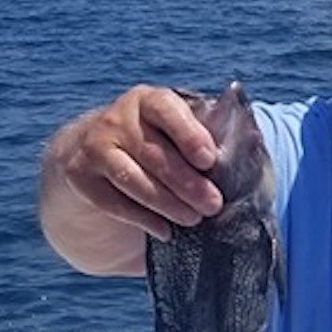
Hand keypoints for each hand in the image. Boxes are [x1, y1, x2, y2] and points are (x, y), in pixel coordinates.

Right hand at [40, 85, 222, 272]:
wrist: (90, 154)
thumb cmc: (154, 144)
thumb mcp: (173, 132)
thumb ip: (204, 137)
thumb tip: (251, 144)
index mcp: (148, 101)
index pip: (167, 109)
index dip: (189, 134)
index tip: (210, 160)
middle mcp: (117, 119)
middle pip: (154, 152)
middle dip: (187, 182)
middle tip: (214, 205)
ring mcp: (96, 146)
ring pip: (133, 178)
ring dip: (167, 202)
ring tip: (194, 220)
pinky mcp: (80, 176)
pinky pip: (113, 201)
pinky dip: (142, 218)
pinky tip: (165, 231)